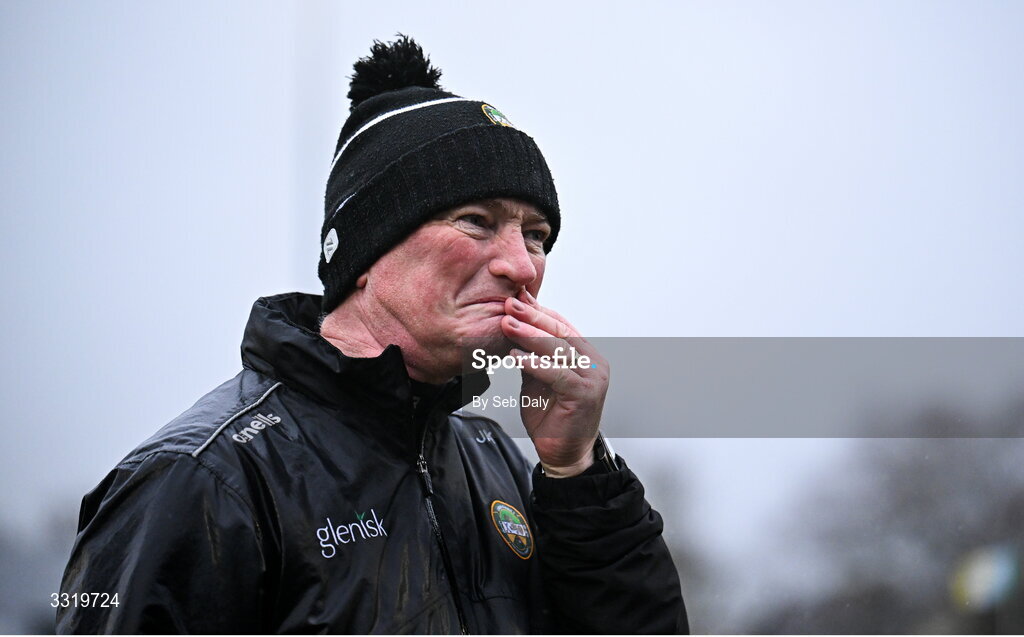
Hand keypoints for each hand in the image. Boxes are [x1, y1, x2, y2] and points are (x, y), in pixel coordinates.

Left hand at [501, 289, 608, 476]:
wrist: (564, 453)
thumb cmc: (552, 417)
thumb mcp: (537, 379)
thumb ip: (531, 355)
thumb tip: (513, 326)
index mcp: (584, 354)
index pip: (560, 324)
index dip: (537, 310)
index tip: (516, 297)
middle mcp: (593, 362)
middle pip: (560, 332)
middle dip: (532, 316)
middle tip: (509, 304)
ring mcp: (592, 377)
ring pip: (558, 349)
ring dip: (530, 335)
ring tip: (507, 324)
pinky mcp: (585, 394)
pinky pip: (556, 373)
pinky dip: (534, 363)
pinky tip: (516, 356)